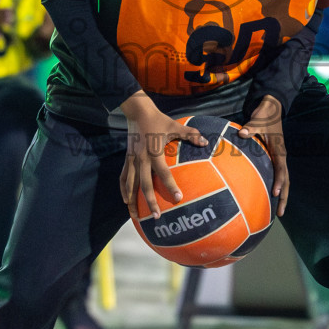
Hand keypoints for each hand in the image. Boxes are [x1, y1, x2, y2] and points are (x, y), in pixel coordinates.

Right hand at [118, 94, 206, 223]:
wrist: (138, 112)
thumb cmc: (159, 120)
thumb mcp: (175, 126)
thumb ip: (191, 134)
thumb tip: (206, 141)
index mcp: (154, 152)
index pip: (163, 173)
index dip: (171, 186)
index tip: (178, 198)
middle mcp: (141, 159)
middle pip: (145, 184)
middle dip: (150, 201)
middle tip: (157, 216)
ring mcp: (132, 160)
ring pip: (131, 185)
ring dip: (133, 201)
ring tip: (137, 217)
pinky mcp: (127, 159)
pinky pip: (123, 178)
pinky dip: (124, 190)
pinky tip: (126, 201)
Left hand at [239, 94, 289, 215]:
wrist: (271, 110)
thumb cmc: (265, 116)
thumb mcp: (257, 121)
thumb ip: (250, 128)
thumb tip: (242, 133)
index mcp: (279, 150)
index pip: (281, 169)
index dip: (279, 181)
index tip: (275, 193)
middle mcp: (281, 156)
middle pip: (286, 180)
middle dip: (284, 197)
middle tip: (280, 213)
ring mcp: (279, 158)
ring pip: (284, 180)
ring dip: (282, 195)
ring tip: (277, 212)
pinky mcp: (274, 158)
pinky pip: (277, 175)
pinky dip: (276, 187)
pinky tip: (269, 198)